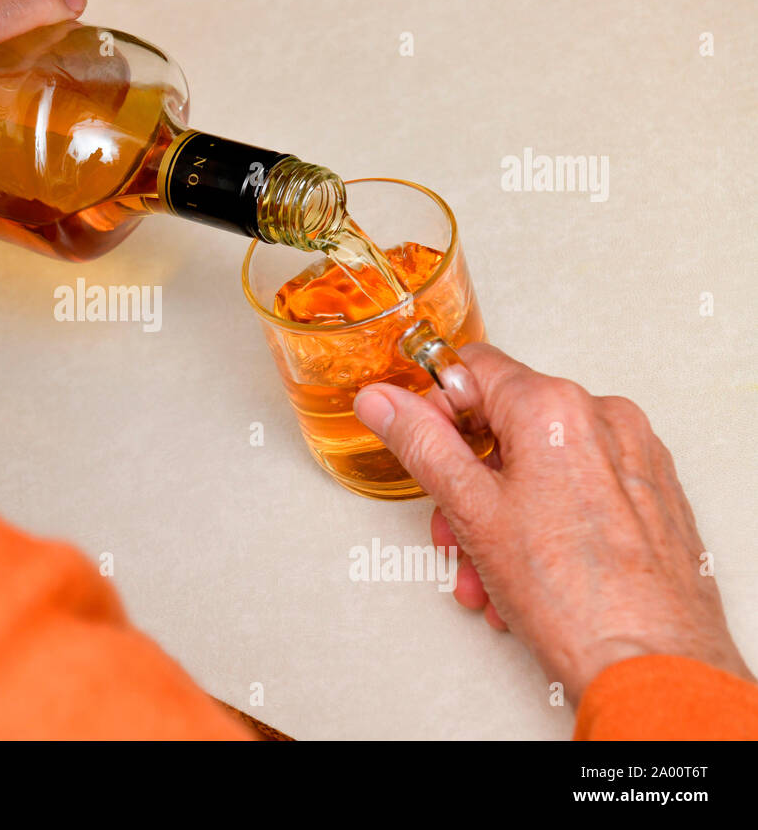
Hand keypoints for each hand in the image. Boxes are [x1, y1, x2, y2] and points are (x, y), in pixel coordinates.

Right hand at [353, 343, 753, 702]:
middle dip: (467, 480)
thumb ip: (420, 444)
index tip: (422, 449)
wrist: (651, 664)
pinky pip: (579, 488)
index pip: (472, 368)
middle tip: (452, 529)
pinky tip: (526, 574)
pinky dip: (545, 521)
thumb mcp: (470, 511)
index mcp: (554, 407)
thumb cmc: (572, 598)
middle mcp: (604, 417)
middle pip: (505, 423)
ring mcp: (634, 456)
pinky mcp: (651, 493)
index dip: (435, 410)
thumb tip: (382, 402)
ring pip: (540, 463)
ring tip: (487, 572)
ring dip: (500, 512)